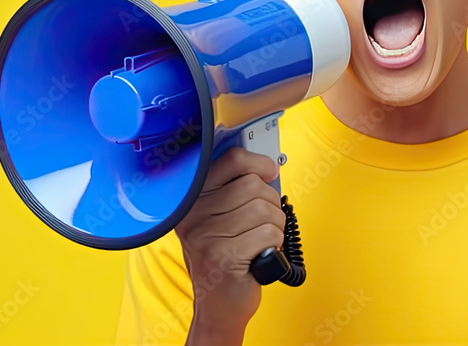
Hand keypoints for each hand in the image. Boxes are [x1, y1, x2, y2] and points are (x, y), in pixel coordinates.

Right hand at [176, 147, 284, 344]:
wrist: (219, 306)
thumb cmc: (225, 258)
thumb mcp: (221, 219)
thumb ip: (236, 190)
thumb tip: (268, 166)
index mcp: (192, 199)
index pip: (232, 160)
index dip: (258, 162)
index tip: (268, 171)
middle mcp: (193, 215)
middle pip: (253, 185)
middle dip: (270, 204)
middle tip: (263, 222)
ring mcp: (206, 236)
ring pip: (264, 209)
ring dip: (275, 226)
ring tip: (261, 240)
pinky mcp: (224, 256)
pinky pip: (268, 233)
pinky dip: (275, 243)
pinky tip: (261, 253)